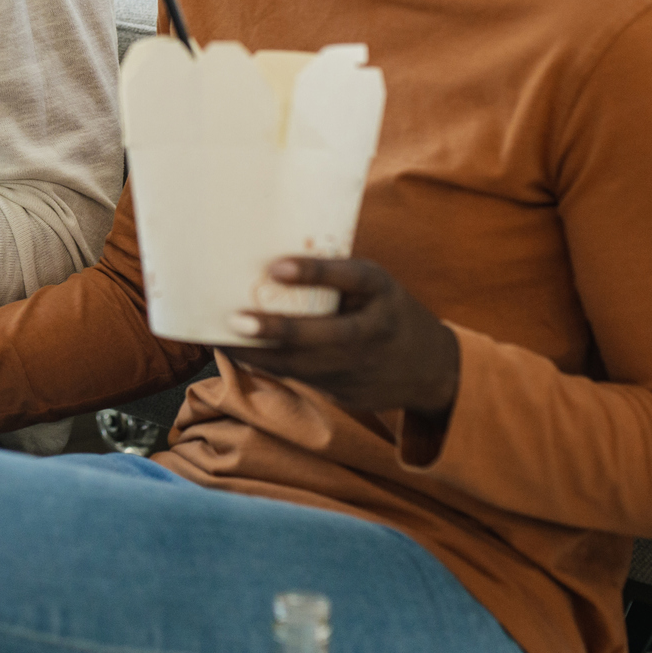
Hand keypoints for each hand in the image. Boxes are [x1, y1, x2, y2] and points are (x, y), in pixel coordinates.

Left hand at [220, 257, 460, 422]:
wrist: (431, 370)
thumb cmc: (387, 310)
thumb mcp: (375, 285)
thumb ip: (336, 275)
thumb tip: (269, 260)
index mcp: (382, 291)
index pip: (352, 278)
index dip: (314, 272)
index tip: (276, 267)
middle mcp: (374, 330)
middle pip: (324, 334)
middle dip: (277, 331)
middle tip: (235, 319)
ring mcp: (360, 367)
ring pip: (303, 365)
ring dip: (259, 353)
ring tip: (220, 337)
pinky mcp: (345, 392)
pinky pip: (300, 377)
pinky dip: (267, 365)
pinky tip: (236, 352)